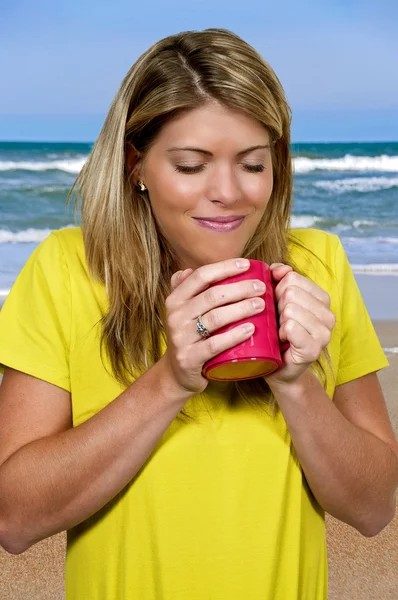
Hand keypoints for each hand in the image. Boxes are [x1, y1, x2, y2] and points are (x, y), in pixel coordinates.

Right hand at [160, 259, 266, 394]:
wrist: (177, 374)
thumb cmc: (188, 338)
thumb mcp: (182, 313)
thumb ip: (184, 291)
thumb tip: (187, 270)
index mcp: (175, 300)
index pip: (201, 276)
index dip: (225, 268)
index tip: (247, 265)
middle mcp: (175, 316)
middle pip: (212, 296)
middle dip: (240, 288)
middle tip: (261, 287)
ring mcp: (181, 338)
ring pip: (215, 318)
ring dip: (241, 309)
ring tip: (261, 304)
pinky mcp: (190, 358)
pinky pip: (215, 344)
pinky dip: (234, 336)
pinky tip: (251, 329)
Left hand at [265, 264, 335, 387]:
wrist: (277, 367)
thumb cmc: (275, 332)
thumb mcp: (275, 300)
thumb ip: (278, 279)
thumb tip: (280, 268)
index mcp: (322, 299)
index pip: (293, 278)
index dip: (277, 291)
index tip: (278, 307)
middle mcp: (329, 315)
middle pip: (291, 292)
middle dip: (277, 306)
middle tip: (279, 322)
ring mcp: (325, 333)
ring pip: (291, 309)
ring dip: (279, 322)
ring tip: (281, 333)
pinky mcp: (314, 349)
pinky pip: (291, 327)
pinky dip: (281, 333)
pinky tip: (284, 342)